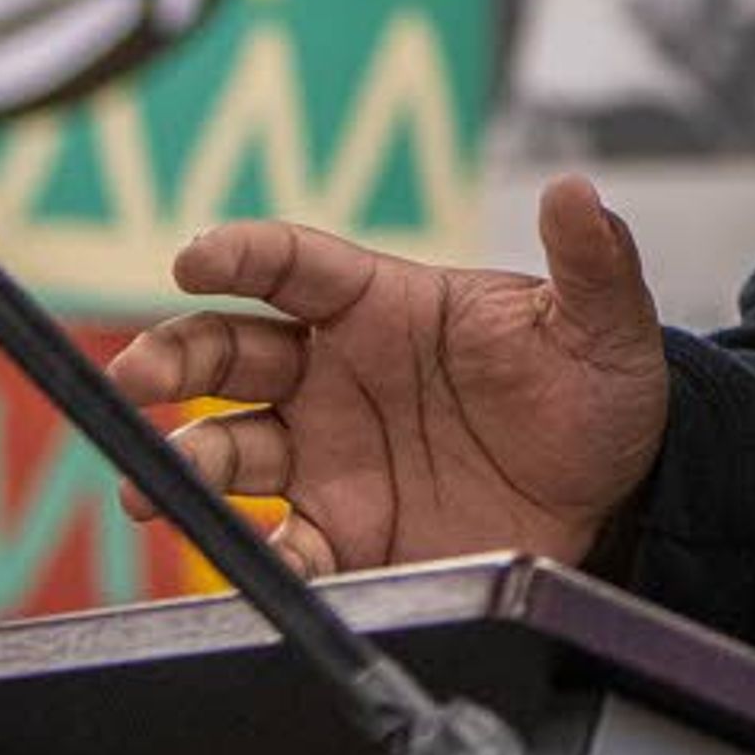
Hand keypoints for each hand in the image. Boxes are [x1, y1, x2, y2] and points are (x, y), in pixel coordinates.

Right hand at [105, 177, 668, 574]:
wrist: (620, 498)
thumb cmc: (597, 392)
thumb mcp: (605, 324)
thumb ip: (589, 261)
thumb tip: (578, 189)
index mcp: (386, 306)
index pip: (295, 265)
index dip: (240, 254)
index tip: (193, 256)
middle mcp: (339, 376)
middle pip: (229, 352)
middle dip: (171, 358)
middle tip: (134, 376)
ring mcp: (333, 456)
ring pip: (228, 448)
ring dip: (181, 463)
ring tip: (152, 482)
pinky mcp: (347, 534)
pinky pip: (282, 546)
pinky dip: (257, 557)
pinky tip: (251, 565)